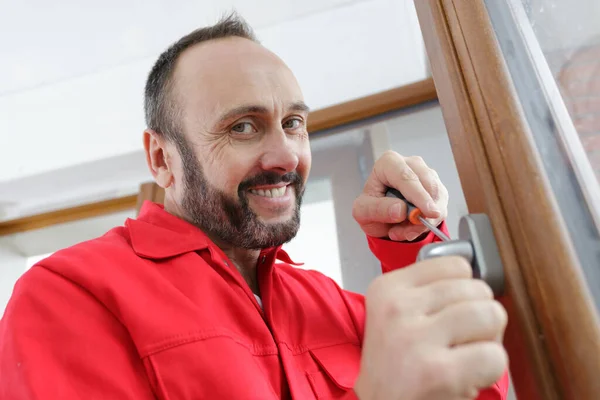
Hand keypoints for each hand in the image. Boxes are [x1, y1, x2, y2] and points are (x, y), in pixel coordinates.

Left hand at [352, 151, 448, 240]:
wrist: (380, 216)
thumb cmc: (370, 208)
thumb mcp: (363, 211)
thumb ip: (378, 209)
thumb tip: (400, 210)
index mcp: (388, 162)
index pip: (406, 176)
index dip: (418, 195)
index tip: (426, 212)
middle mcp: (410, 163)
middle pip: (427, 185)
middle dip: (422, 212)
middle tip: (408, 233)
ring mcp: (426, 174)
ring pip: (437, 197)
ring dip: (424, 220)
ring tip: (403, 231)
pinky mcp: (437, 188)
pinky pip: (441, 207)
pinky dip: (429, 222)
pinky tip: (412, 228)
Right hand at [354, 257, 507, 399]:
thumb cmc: (396, 364)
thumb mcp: (396, 313)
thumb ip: (430, 290)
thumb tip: (480, 280)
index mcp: (388, 288)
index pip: (457, 265)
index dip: (465, 291)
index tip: (451, 311)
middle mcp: (398, 308)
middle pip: (478, 289)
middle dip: (480, 317)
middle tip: (460, 340)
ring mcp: (416, 338)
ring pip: (491, 315)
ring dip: (488, 340)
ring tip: (465, 355)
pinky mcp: (437, 371)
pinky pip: (495, 356)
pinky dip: (490, 369)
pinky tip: (467, 375)